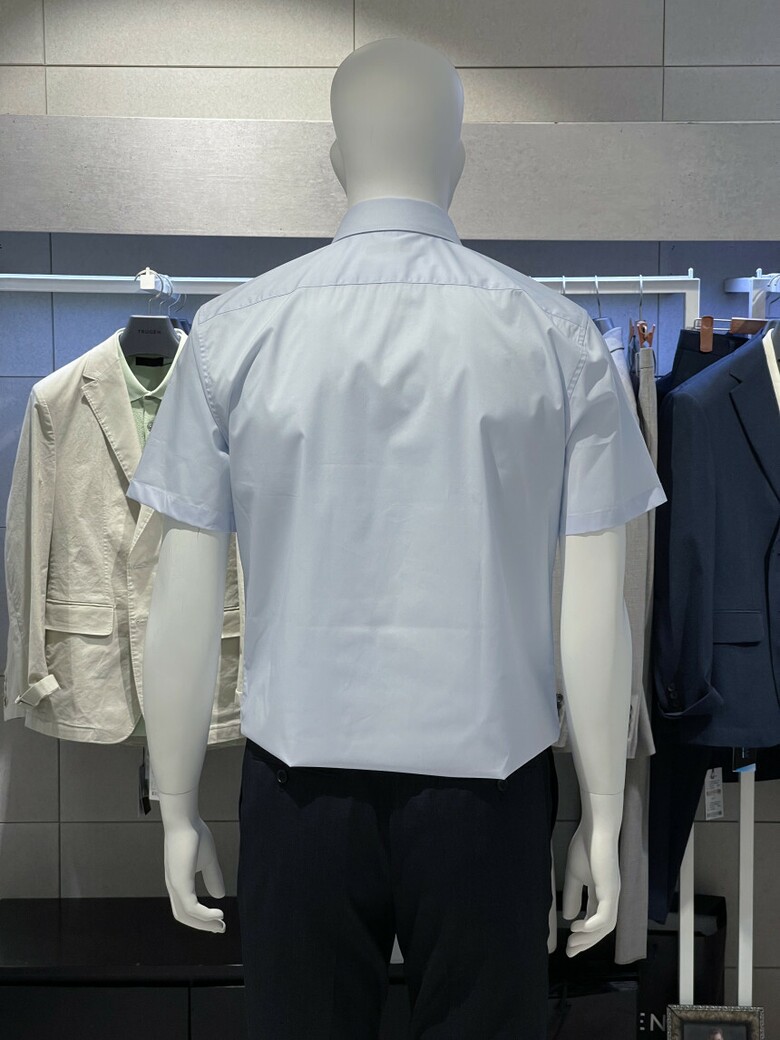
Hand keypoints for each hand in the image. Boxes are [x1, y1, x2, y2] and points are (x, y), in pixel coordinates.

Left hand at [160, 791, 226, 933]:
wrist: (184, 820)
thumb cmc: (194, 835)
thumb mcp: (208, 860)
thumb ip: (213, 877)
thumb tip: (219, 895)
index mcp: (179, 882)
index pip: (186, 908)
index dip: (201, 918)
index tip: (219, 921)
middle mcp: (174, 886)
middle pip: (184, 916)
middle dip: (202, 925)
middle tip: (220, 929)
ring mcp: (175, 885)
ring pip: (186, 915)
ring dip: (204, 923)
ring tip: (220, 924)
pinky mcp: (180, 882)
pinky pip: (191, 906)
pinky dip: (205, 914)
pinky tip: (219, 914)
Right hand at [561, 794, 621, 956]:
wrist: (595, 828)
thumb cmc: (586, 846)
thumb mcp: (574, 874)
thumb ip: (573, 895)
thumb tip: (570, 917)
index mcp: (602, 892)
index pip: (595, 920)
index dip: (583, 935)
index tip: (568, 945)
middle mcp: (611, 896)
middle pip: (602, 929)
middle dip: (586, 942)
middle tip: (570, 951)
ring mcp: (612, 894)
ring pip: (605, 926)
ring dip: (588, 938)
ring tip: (572, 941)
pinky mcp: (611, 889)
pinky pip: (605, 916)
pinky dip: (592, 926)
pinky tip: (578, 927)